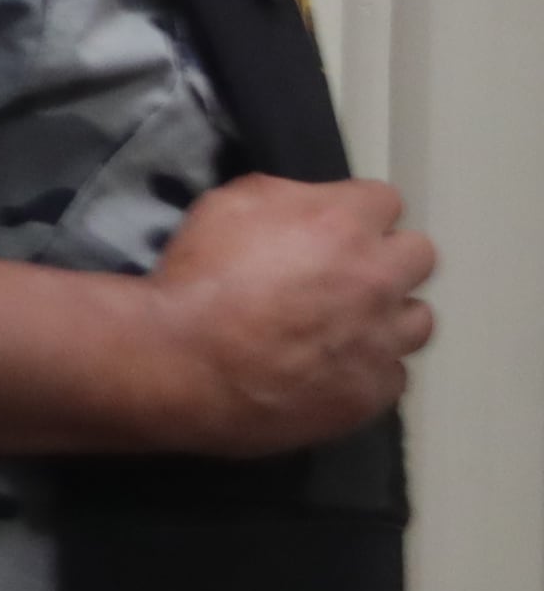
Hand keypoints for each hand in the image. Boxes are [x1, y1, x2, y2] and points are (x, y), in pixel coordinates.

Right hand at [144, 177, 434, 454]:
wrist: (173, 364)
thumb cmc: (193, 281)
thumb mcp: (226, 206)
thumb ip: (285, 197)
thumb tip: (306, 207)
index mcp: (346, 222)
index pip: (385, 202)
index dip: (353, 216)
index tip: (327, 233)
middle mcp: (379, 277)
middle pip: (418, 256)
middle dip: (384, 262)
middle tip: (340, 280)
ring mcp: (381, 339)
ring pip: (417, 321)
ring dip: (386, 321)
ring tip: (342, 332)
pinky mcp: (370, 392)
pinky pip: (391, 377)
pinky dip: (364, 373)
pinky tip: (328, 374)